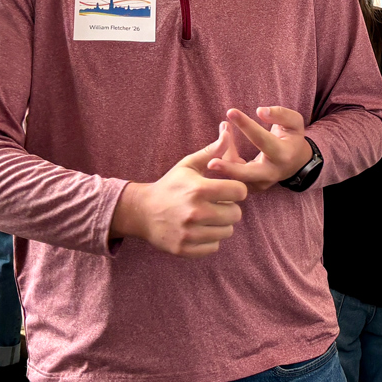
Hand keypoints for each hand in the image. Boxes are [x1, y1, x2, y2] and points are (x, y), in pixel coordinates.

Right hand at [112, 126, 249, 257]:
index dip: (236, 190)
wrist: (142, 211)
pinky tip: (199, 230)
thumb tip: (228, 132)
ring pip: (227, 232)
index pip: (239, 191)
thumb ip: (211, 152)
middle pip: (236, 214)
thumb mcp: (187, 165)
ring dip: (221, 225)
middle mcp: (196, 212)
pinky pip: (214, 247)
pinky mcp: (185, 249)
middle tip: (217, 205)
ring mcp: (190, 233)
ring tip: (208, 217)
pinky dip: (210, 240)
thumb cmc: (170, 185)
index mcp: (199, 189)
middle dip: (230, 208)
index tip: (228, 190)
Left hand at [207, 106, 311, 190]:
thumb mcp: (294, 123)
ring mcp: (261, 183)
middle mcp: (272, 173)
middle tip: (210, 162)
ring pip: (236, 175)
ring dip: (224, 156)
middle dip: (229, 168)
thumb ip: (280, 114)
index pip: (261, 140)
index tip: (230, 112)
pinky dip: (226, 161)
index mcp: (283, 154)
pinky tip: (224, 144)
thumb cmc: (292, 138)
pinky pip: (234, 176)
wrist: (297, 163)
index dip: (246, 125)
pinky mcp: (252, 188)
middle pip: (247, 173)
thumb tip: (260, 111)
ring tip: (223, 130)